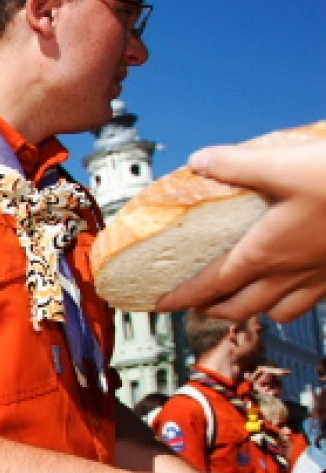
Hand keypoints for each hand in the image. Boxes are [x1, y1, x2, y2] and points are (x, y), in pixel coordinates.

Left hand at [158, 137, 325, 321]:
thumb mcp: (282, 163)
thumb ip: (236, 164)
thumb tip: (200, 160)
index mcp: (265, 252)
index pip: (212, 284)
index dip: (184, 297)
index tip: (163, 305)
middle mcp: (291, 274)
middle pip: (240, 308)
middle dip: (214, 309)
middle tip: (197, 305)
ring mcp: (321, 278)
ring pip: (279, 311)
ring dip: (254, 310)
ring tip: (243, 299)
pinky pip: (313, 301)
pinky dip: (294, 301)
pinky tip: (295, 285)